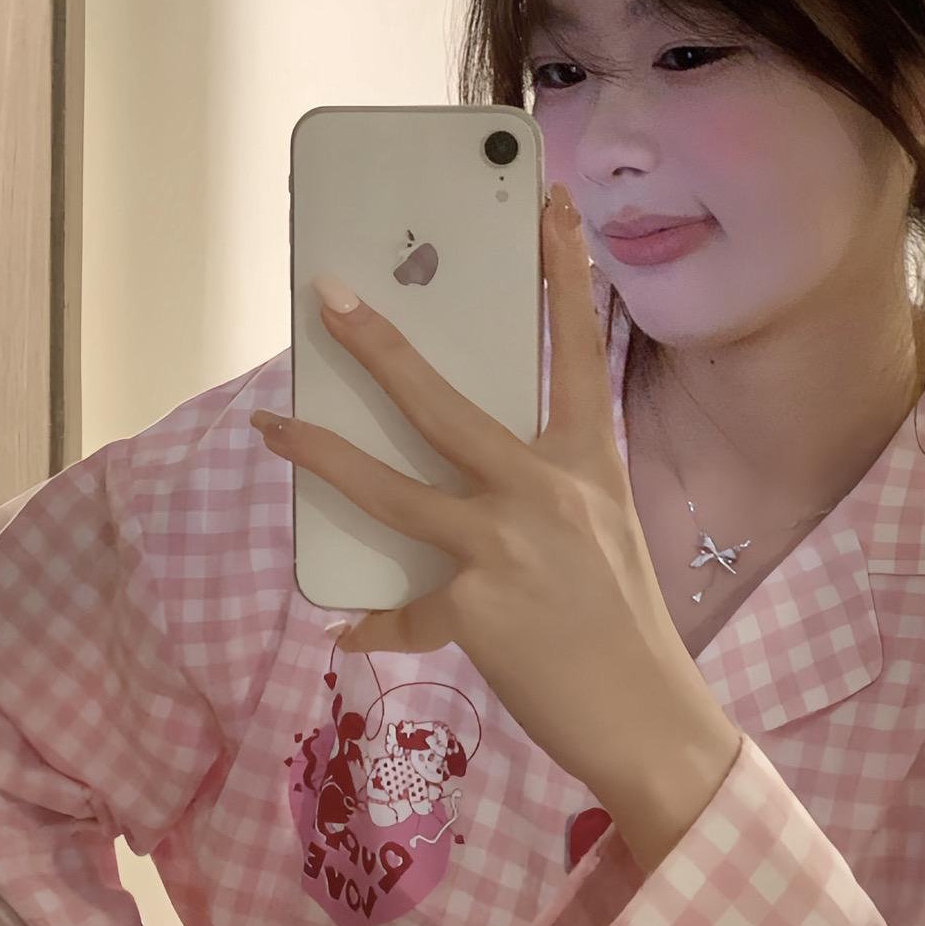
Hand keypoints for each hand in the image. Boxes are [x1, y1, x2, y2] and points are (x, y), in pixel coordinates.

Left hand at [250, 184, 742, 842]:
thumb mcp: (600, 536)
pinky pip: (404, 608)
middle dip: (377, 346)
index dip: (565, 271)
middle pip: (444, 402)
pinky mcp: (477, 607)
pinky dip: (376, 622)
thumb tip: (461, 485)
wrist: (653, 723)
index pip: (579, 348)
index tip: (548, 201)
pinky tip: (351, 629)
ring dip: (322, 454)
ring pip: (392, 489)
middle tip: (328, 296)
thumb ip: (540, 496)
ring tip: (271, 426)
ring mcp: (508, 546)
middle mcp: (548, 490)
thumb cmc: (624, 629)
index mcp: (591, 464)